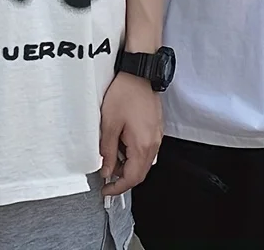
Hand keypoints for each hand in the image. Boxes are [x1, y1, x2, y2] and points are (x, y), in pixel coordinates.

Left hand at [99, 72, 162, 195]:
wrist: (139, 73)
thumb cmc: (125, 94)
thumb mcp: (109, 123)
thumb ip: (108, 151)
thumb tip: (106, 170)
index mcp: (142, 145)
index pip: (132, 178)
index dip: (118, 187)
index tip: (106, 189)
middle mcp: (153, 143)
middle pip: (140, 172)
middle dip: (123, 177)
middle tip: (106, 172)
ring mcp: (157, 135)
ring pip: (144, 161)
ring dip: (128, 164)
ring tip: (112, 153)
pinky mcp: (156, 127)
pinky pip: (147, 149)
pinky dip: (134, 153)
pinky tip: (122, 142)